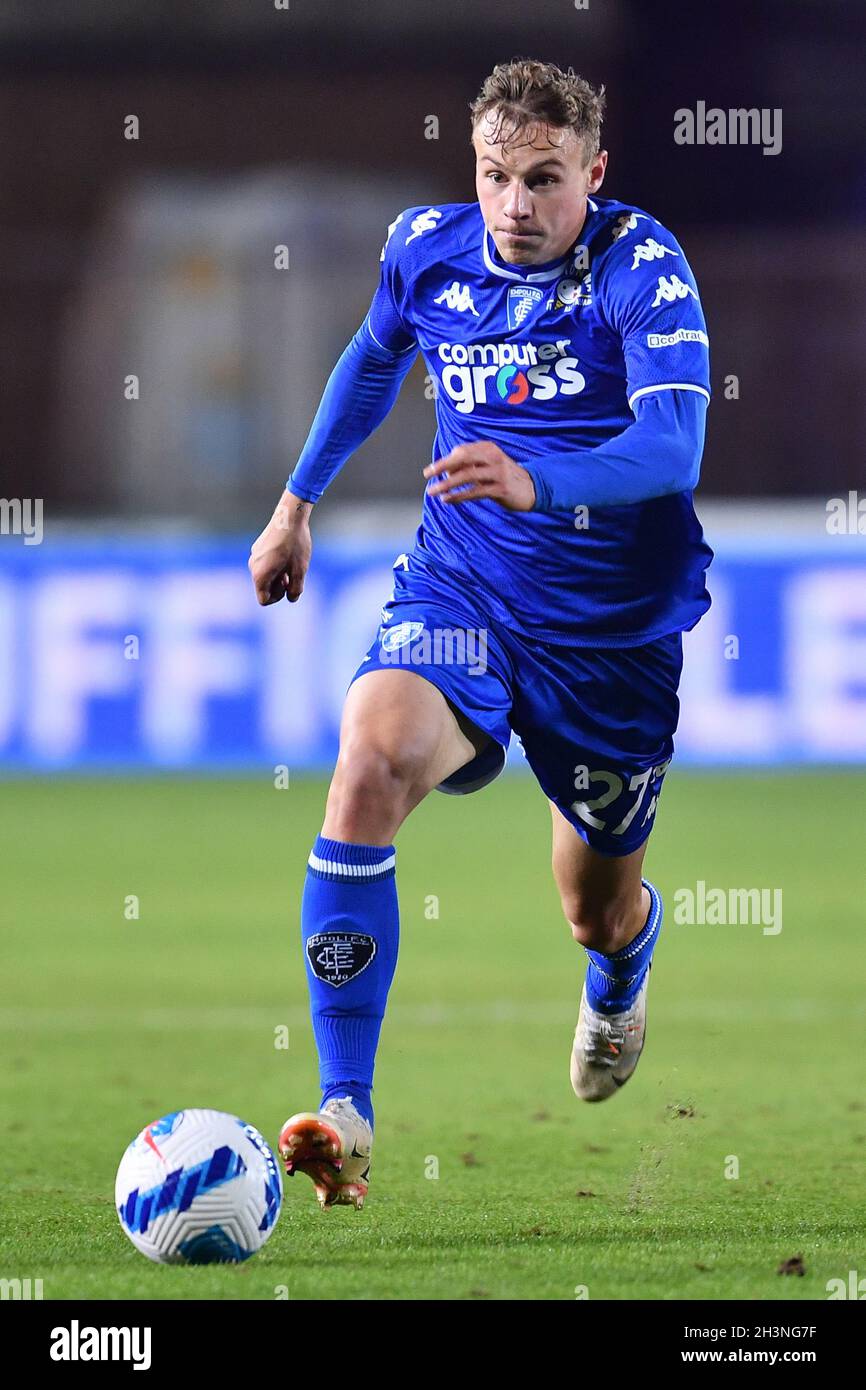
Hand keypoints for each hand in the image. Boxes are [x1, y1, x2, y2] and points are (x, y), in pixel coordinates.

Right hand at [248, 490, 312, 604]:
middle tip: (292, 575)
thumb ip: (296, 589)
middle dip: (278, 586)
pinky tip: (287, 554)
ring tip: (291, 564)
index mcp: (260, 575)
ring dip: (277, 575)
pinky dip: (275, 565)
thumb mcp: (300, 570)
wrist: (289, 517)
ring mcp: (254, 556)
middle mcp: (253, 567)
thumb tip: (291, 598)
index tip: (288, 585)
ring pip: (264, 575)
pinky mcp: (258, 547)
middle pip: (263, 588)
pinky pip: (265, 564)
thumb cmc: (295, 545)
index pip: (264, 600)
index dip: (278, 598)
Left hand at [422, 442, 535, 510]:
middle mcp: (493, 457)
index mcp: (488, 448)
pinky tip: (448, 500)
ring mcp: (498, 472)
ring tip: (433, 491)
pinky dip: (459, 496)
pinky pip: (475, 492)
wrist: (533, 488)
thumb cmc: (504, 477)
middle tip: (427, 474)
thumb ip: (469, 466)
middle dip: (442, 466)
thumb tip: (445, 471)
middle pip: (463, 458)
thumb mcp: (488, 466)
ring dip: (447, 484)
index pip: (462, 451)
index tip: (432, 471)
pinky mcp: (501, 489)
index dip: (445, 461)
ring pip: (467, 475)